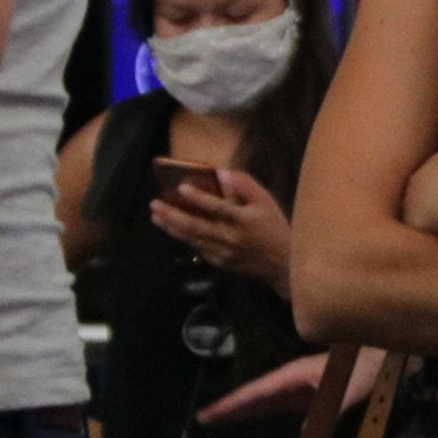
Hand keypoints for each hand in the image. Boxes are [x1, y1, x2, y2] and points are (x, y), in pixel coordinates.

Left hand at [153, 163, 294, 283]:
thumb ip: (244, 185)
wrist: (282, 265)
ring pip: (192, 239)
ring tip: (156, 216)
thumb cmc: (274, 227)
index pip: (218, 207)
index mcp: (243, 220)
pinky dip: (183, 238)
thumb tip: (221, 173)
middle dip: (172, 214)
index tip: (181, 187)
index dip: (199, 198)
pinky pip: (198, 248)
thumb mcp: (266, 201)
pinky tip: (172, 229)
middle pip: (196, 226)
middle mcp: (230, 237)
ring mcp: (222, 253)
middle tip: (154, 204)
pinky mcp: (219, 263)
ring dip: (171, 227)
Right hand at [198, 349, 379, 425]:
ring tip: (218, 420)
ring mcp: (300, 388)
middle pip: (255, 396)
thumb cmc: (369, 368)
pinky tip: (253, 422)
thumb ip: (328, 412)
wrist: (387, 358)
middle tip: (203, 419)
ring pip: (265, 400)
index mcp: (296, 375)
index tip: (209, 413)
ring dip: (243, 410)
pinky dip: (262, 412)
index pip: (257, 391)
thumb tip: (302, 435)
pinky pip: (280, 406)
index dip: (233, 403)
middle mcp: (293, 380)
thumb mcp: (350, 390)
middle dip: (230, 407)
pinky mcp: (310, 395)